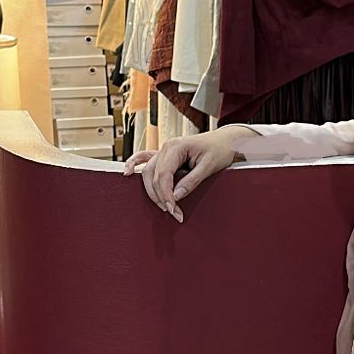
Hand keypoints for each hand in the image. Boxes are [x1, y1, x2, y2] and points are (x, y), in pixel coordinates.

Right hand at [123, 125, 250, 220]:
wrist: (227, 140)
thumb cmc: (220, 150)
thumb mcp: (209, 166)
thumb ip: (192, 181)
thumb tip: (176, 196)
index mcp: (176, 146)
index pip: (163, 175)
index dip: (166, 195)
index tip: (173, 210)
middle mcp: (166, 146)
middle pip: (153, 176)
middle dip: (161, 197)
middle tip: (174, 213)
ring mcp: (163, 150)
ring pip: (148, 173)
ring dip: (153, 192)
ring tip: (165, 207)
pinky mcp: (165, 154)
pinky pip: (144, 159)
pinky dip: (134, 164)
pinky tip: (127, 173)